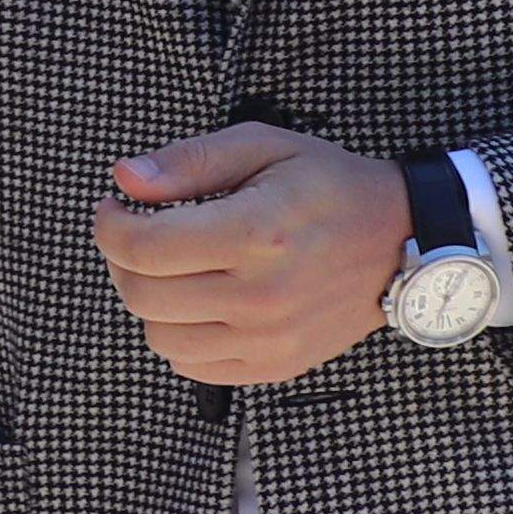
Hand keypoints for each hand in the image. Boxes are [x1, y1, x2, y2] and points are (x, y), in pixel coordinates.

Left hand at [89, 124, 402, 392]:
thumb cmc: (330, 187)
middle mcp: (260, 296)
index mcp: (255, 234)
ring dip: (150, 299)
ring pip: (160, 337)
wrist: (402, 239)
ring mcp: (269, 339)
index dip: (110, 224)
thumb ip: (189, 161)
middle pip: (141, 294)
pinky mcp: (275, 365)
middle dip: (122, 258)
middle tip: (138, 232)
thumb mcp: (263, 147)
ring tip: (171, 268)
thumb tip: (125, 179)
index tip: (115, 207)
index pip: (143, 247)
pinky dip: (180, 335)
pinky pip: (193, 366)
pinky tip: (198, 300)